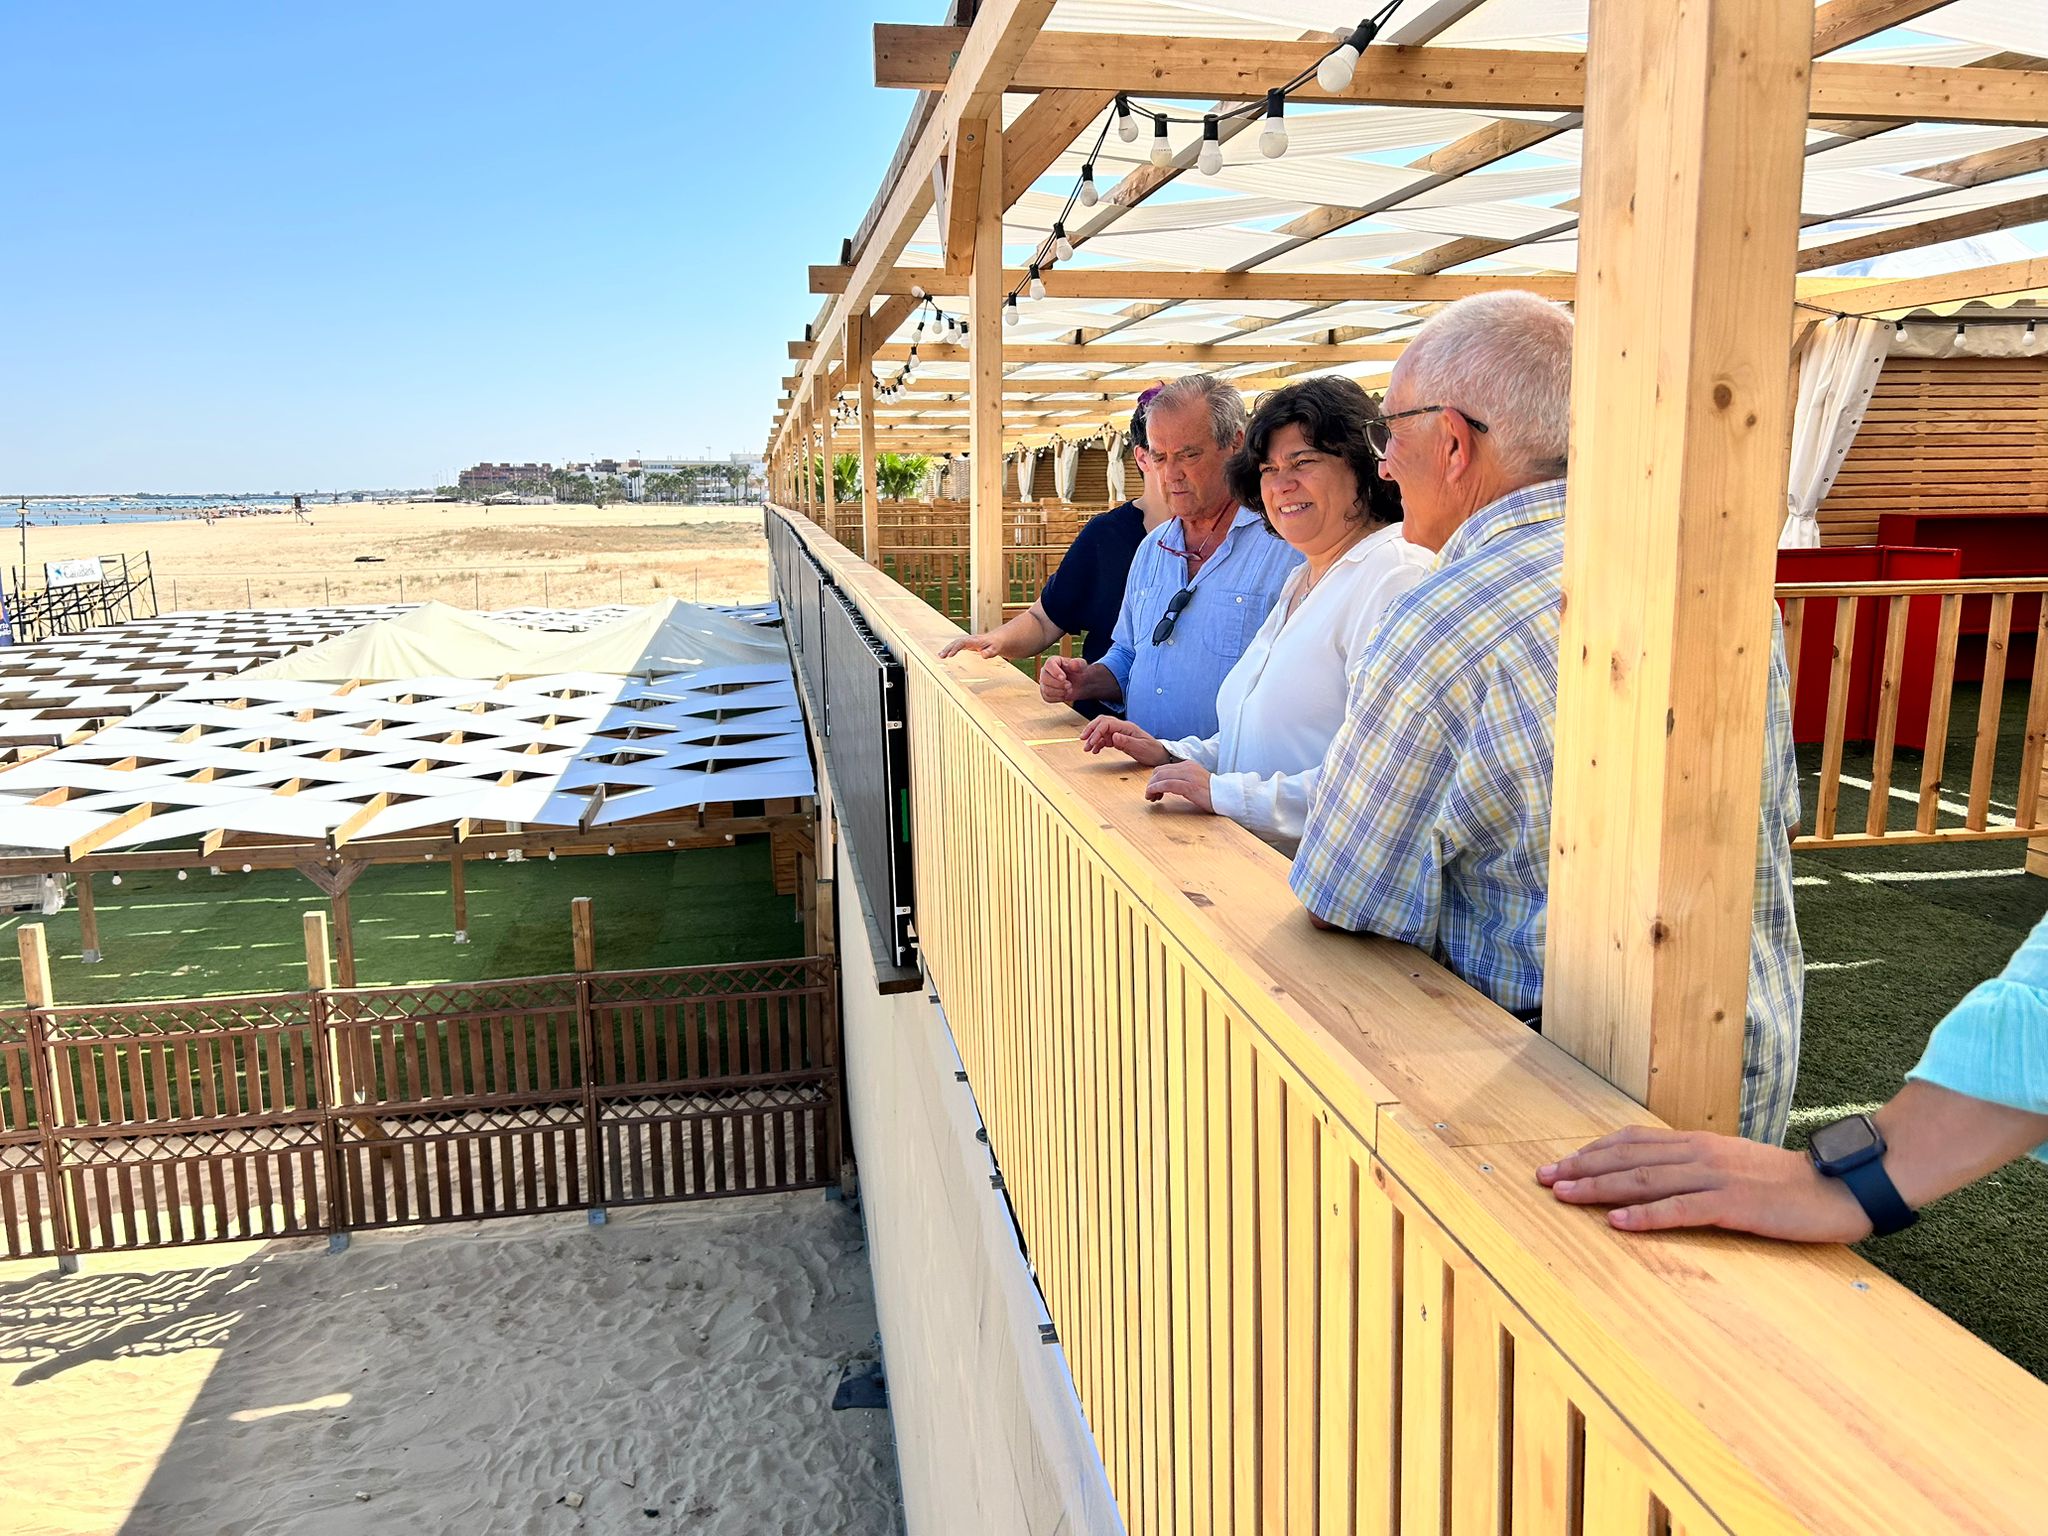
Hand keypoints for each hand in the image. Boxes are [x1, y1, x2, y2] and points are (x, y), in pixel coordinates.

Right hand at [940, 632, 1002, 658]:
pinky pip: (956, 645)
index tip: (950, 655)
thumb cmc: (996, 645)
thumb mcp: (996, 649)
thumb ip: (990, 652)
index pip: (963, 643)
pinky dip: (949, 649)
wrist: (997, 640)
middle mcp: (970, 639)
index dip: (956, 648)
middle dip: (948, 648)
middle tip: (941, 656)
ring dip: (947, 649)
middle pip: (956, 642)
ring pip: (955, 643)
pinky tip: (943, 655)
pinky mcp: (967, 644)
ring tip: (940, 656)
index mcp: (975, 640)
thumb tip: (983, 655)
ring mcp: (968, 641)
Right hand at [1039, 654, 1087, 704]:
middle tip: (1069, 685)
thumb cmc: (1079, 672)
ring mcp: (1044, 683)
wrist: (1079, 684)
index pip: (1049, 665)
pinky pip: (1047, 697)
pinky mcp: (1045, 693)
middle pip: (1045, 678)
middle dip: (1059, 684)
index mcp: (1053, 661)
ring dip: (1060, 692)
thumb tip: (1073, 663)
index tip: (1064, 678)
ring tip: (1069, 690)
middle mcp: (1045, 671)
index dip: (1055, 672)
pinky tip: (1065, 694)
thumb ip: (1079, 663)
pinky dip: (1058, 698)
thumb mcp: (1082, 666)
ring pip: (1046, 689)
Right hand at [1079, 717, 1170, 765]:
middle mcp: (1122, 728)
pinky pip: (1105, 739)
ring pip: (1102, 731)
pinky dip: (1098, 744)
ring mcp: (1120, 733)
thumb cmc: (1152, 751)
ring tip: (1087, 748)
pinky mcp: (1119, 740)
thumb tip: (1113, 736)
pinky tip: (1095, 750)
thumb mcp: (1141, 747)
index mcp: (1127, 727)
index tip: (1090, 742)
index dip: (1096, 731)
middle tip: (1083, 740)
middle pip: (1102, 722)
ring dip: (1093, 738)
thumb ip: (1127, 741)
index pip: (1107, 724)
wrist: (1160, 755)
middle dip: (1091, 730)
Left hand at [1145, 760, 1214, 813]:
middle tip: (1150, 796)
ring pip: (1160, 777)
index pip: (1163, 768)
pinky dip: (1156, 790)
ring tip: (1151, 798)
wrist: (1226, 796)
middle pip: (1158, 772)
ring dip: (1151, 788)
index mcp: (1188, 765)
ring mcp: (1188, 776)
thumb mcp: (1195, 781)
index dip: (1154, 780)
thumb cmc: (1212, 793)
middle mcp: (1187, 767)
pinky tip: (1154, 796)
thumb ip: (1183, 780)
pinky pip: (1167, 785)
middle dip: (1151, 784)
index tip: (1153, 791)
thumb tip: (1167, 786)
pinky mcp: (1189, 786)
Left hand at [1537, 1125, 1871, 1242]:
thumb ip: (1696, 1168)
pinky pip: (1679, 1210)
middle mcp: (1698, 1154)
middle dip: (1580, 1168)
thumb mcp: (1733, 1167)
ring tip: (1563, 1195)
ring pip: (1643, 1180)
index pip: (1632, 1143)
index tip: (1559, 1163)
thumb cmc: (1786, 1183)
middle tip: (1543, 1178)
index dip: (1592, 1152)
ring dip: (1598, 1189)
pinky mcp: (1732, 1205)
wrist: (1838, 1187)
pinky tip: (1617, 1223)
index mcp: (1697, 1144)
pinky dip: (1645, 1216)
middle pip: (1626, 1158)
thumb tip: (1658, 1176)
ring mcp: (1714, 1178)